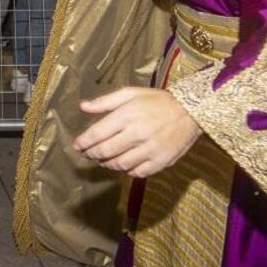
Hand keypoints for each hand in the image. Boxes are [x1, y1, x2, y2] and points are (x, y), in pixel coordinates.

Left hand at [74, 87, 200, 177]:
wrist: (189, 111)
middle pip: (105, 151)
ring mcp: (149, 150)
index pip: (97, 134)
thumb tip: (83, 107)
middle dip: (91, 154)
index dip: (83, 142)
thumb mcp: (131, 93)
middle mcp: (137, 133)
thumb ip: (105, 101)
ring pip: (119, 164)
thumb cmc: (157, 100)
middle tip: (87, 154)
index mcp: (127, 115)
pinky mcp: (160, 161)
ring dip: (107, 164)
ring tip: (103, 159)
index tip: (77, 145)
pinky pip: (137, 172)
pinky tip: (123, 164)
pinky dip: (126, 171)